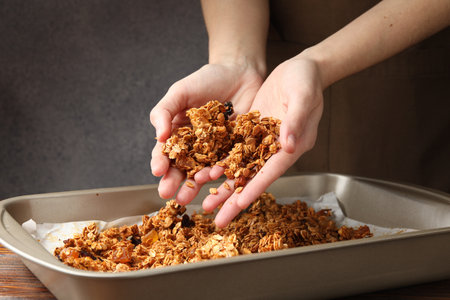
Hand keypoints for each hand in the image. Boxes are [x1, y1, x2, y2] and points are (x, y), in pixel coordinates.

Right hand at [150, 62, 263, 203]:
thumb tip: (159, 136)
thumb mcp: (180, 91)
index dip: (160, 162)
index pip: (166, 151)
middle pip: (183, 167)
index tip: (157, 171)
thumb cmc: (207, 79)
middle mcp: (196, 145)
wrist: (240, 71)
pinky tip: (215, 181)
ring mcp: (216, 149)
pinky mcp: (237, 150)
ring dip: (195, 185)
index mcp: (179, 133)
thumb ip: (164, 111)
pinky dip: (222, 174)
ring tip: (187, 197)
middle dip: (174, 182)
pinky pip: (229, 164)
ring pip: (204, 171)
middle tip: (168, 194)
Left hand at [203, 56, 324, 226]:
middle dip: (234, 200)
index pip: (270, 172)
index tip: (239, 205)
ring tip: (204, 204)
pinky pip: (233, 151)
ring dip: (222, 186)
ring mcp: (262, 141)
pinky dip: (220, 163)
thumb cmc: (306, 81)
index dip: (254, 188)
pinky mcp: (251, 131)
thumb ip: (296, 121)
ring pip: (239, 169)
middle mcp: (275, 149)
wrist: (301, 69)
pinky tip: (204, 175)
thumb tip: (288, 145)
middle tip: (217, 221)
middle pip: (252, 178)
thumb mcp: (303, 97)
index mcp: (292, 145)